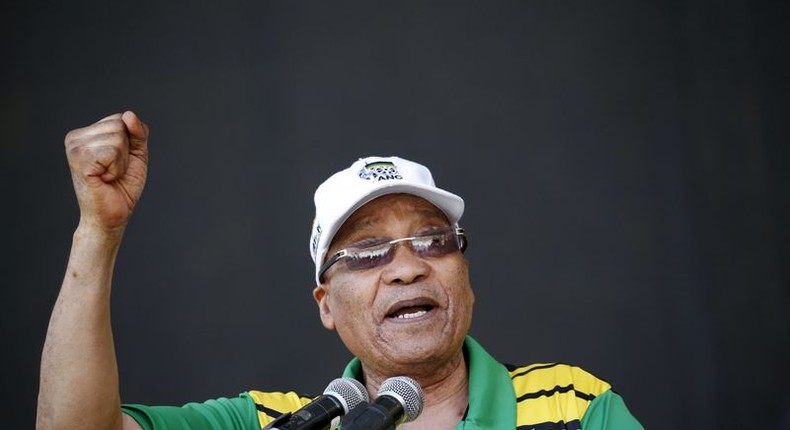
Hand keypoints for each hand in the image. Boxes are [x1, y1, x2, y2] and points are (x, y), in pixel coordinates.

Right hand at [65, 111, 148, 231]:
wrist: (112, 216)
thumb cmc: (122, 187)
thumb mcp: (136, 154)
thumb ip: (137, 132)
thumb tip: (129, 114)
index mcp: (86, 133)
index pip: (120, 118)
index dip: (130, 142)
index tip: (118, 162)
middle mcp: (75, 137)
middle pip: (119, 124)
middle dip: (126, 152)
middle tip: (113, 171)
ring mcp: (74, 147)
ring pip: (117, 137)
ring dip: (121, 162)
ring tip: (109, 176)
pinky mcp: (78, 159)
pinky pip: (113, 152)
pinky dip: (116, 168)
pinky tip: (104, 179)